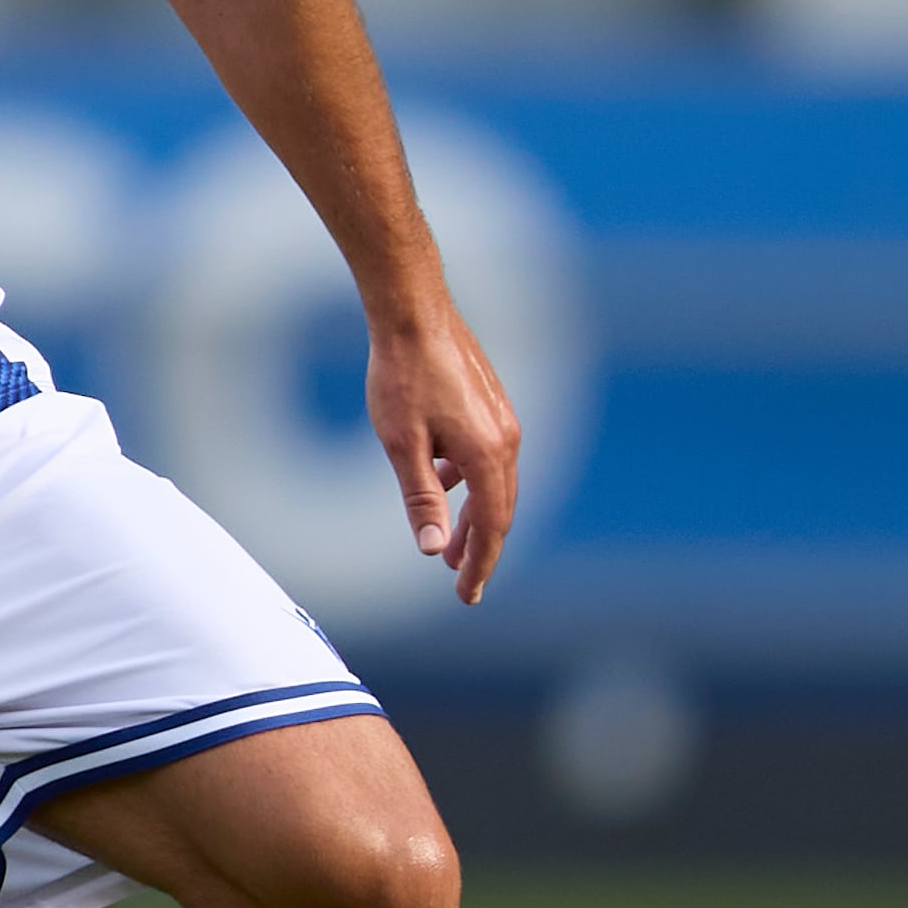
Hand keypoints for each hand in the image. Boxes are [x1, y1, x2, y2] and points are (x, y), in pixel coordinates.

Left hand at [364, 296, 521, 603]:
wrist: (413, 311)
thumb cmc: (401, 375)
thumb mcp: (402, 445)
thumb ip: (422, 499)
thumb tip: (435, 550)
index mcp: (488, 453)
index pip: (492, 526)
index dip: (481, 564)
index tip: (468, 596)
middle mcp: (506, 438)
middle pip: (501, 508)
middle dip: (482, 548)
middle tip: (462, 582)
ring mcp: (502, 418)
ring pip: (495, 483)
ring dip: (475, 516)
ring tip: (452, 545)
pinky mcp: (491, 404)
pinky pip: (488, 457)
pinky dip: (470, 482)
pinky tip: (443, 482)